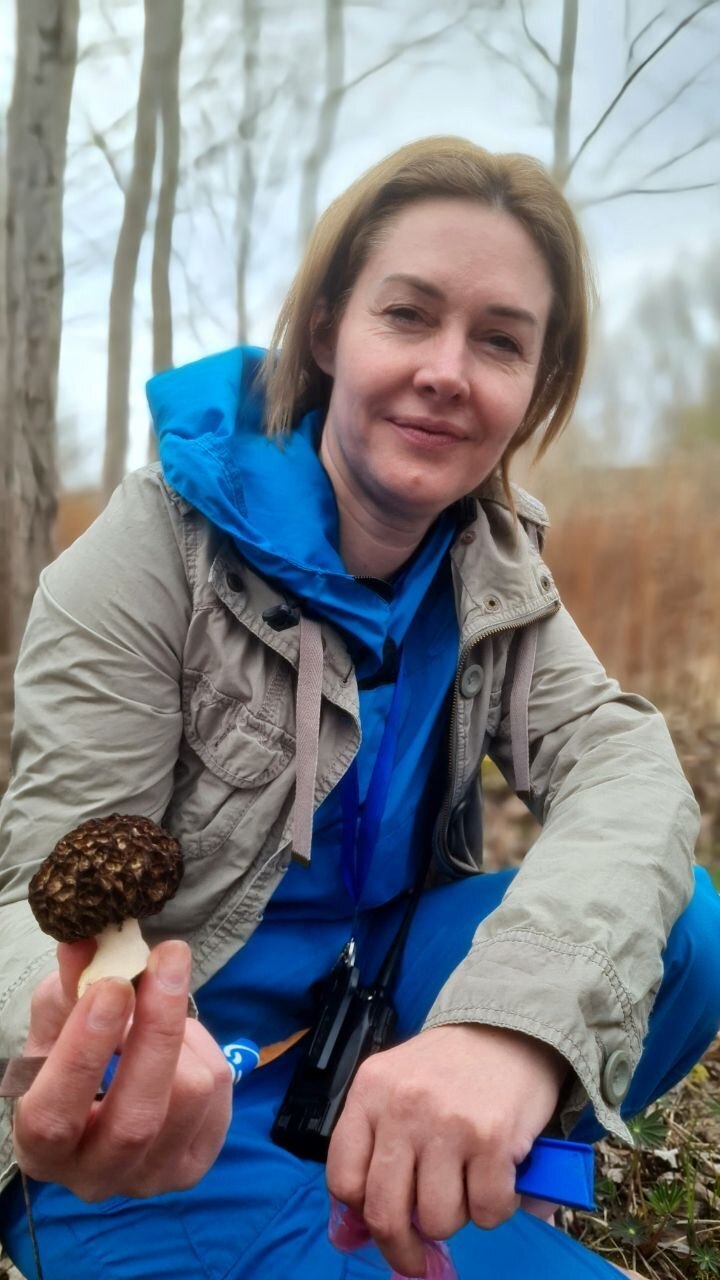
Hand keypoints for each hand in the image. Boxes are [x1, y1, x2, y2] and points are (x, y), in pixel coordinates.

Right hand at [13, 939, 231, 1200]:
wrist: (100, 1095)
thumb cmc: (69, 1051)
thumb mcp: (58, 1015)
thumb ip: (70, 983)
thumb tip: (86, 942)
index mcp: (41, 1147)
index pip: (55, 1115)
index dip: (84, 1051)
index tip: (112, 986)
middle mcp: (93, 1177)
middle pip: (136, 1118)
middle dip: (156, 1029)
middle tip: (165, 960)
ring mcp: (149, 1179)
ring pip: (188, 1097)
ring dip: (182, 1032)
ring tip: (163, 1006)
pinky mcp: (194, 1164)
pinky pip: (220, 1093)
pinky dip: (205, 1048)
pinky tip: (181, 1038)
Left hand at [326, 1023, 566, 1276]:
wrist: (510, 1028)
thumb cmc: (448, 1068)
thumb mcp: (396, 1087)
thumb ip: (373, 1147)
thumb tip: (352, 1233)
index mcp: (370, 1091)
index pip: (342, 1178)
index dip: (360, 1213)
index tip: (378, 1223)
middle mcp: (403, 1107)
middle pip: (385, 1212)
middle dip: (401, 1249)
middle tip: (416, 1259)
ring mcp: (448, 1124)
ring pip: (438, 1220)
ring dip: (455, 1218)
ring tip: (466, 1186)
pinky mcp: (494, 1139)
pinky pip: (487, 1212)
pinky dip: (495, 1209)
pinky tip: (497, 1178)